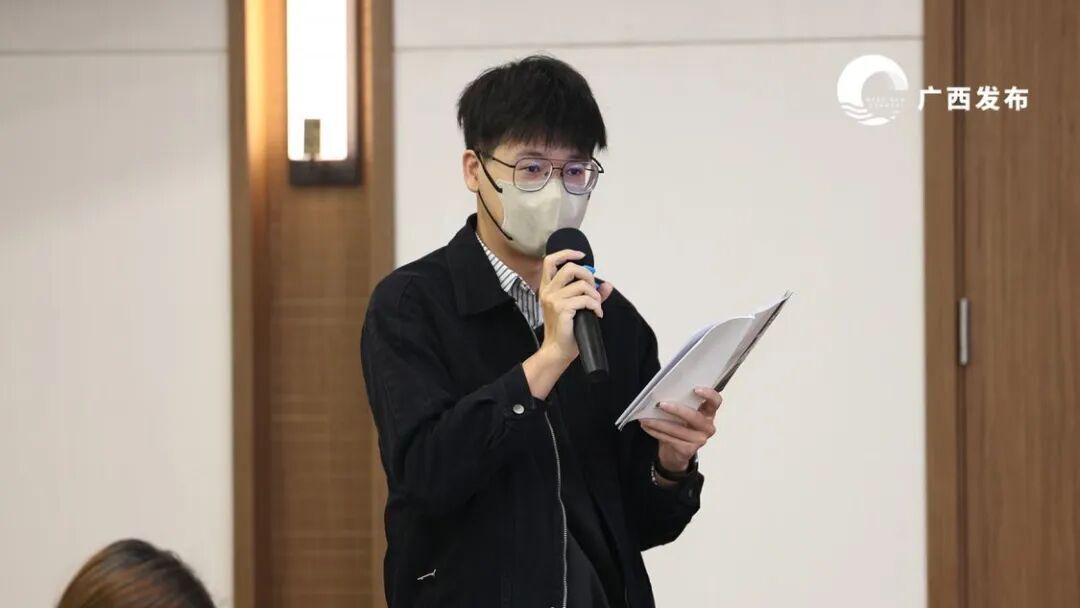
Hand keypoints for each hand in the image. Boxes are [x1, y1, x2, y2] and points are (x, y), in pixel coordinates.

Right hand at [537, 249, 611, 365]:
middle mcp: (548, 291)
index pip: (550, 261)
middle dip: (588, 276)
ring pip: (582, 285)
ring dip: (595, 296)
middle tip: (594, 291)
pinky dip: (596, 306)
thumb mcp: (577, 308)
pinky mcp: (562, 309)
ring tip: (596, 307)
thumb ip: (591, 295)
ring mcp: (553, 300)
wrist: (558, 350)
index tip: (581, 256)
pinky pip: (585, 299)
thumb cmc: (566, 330)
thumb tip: (608, 285)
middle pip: (570, 268)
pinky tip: (596, 314)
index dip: (566, 254)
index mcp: (548, 288)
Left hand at [640, 386, 721, 474]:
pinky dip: (656, 432)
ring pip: (678, 430)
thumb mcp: (682, 414)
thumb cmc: (679, 426)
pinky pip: (670, 439)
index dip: (709, 395)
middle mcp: (707, 426)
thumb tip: (661, 391)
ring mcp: (700, 440)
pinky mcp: (689, 450)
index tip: (695, 389)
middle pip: (695, 417)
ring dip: (659, 423)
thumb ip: (680, 403)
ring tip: (645, 418)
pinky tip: (646, 426)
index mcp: (708, 413)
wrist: (675, 453)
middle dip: (677, 410)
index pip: (716, 402)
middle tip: (661, 404)